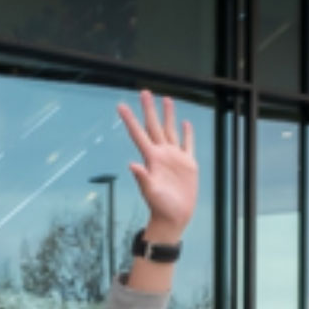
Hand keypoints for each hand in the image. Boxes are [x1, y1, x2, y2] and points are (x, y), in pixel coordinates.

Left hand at [120, 90, 199, 239]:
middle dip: (149, 109)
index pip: (138, 134)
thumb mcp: (151, 192)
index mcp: (151, 159)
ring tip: (165, 99)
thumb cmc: (160, 207)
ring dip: (168, 115)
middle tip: (144, 92)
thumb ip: (143, 178)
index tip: (120, 106)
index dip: (130, 120)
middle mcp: (162, 154)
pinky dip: (187, 133)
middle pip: (154, 126)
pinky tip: (185, 123)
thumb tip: (133, 165)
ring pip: (171, 130)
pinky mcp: (188, 164)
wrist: (174, 216)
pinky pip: (187, 144)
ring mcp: (175, 157)